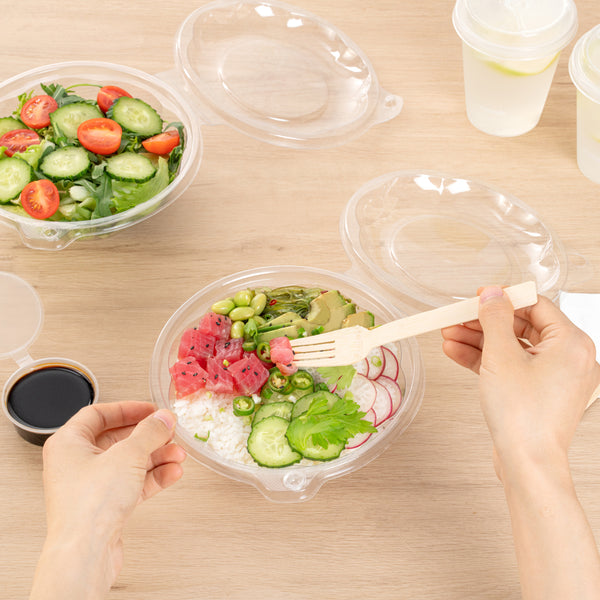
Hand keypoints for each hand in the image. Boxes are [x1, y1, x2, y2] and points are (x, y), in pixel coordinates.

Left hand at [31, 401, 185, 599]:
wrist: (85, 552)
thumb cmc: (88, 506)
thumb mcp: (127, 455)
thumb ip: (150, 432)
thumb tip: (163, 419)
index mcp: (68, 443)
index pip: (98, 414)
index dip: (127, 409)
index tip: (149, 409)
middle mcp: (76, 464)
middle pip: (117, 439)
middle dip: (148, 436)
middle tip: (168, 431)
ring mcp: (91, 487)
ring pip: (128, 463)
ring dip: (156, 457)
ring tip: (177, 454)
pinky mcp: (105, 507)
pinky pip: (132, 484)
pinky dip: (153, 477)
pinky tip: (171, 473)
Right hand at [442, 287, 599, 599]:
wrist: (527, 464)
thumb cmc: (523, 416)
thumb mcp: (501, 357)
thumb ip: (495, 319)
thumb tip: (492, 293)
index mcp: (571, 343)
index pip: (535, 305)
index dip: (503, 298)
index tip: (478, 297)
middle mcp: (568, 358)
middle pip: (521, 326)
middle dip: (484, 323)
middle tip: (457, 319)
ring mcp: (553, 377)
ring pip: (513, 347)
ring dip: (479, 341)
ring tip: (448, 336)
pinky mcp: (538, 393)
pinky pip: (512, 367)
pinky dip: (487, 360)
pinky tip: (458, 353)